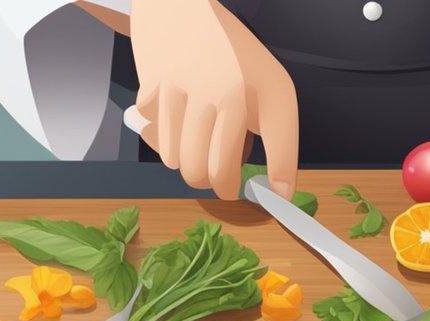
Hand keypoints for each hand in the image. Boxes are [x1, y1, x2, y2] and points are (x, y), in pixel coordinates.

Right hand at [131, 0, 298, 199]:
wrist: (182, 10)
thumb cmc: (236, 59)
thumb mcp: (274, 92)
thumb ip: (282, 144)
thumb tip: (282, 194)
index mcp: (245, 96)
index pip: (235, 166)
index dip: (234, 188)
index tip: (240, 192)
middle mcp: (209, 93)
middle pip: (201, 173)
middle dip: (212, 183)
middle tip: (221, 172)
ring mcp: (174, 93)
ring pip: (174, 162)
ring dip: (188, 160)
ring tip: (202, 136)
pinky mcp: (147, 92)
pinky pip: (152, 139)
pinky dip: (165, 138)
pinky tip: (178, 117)